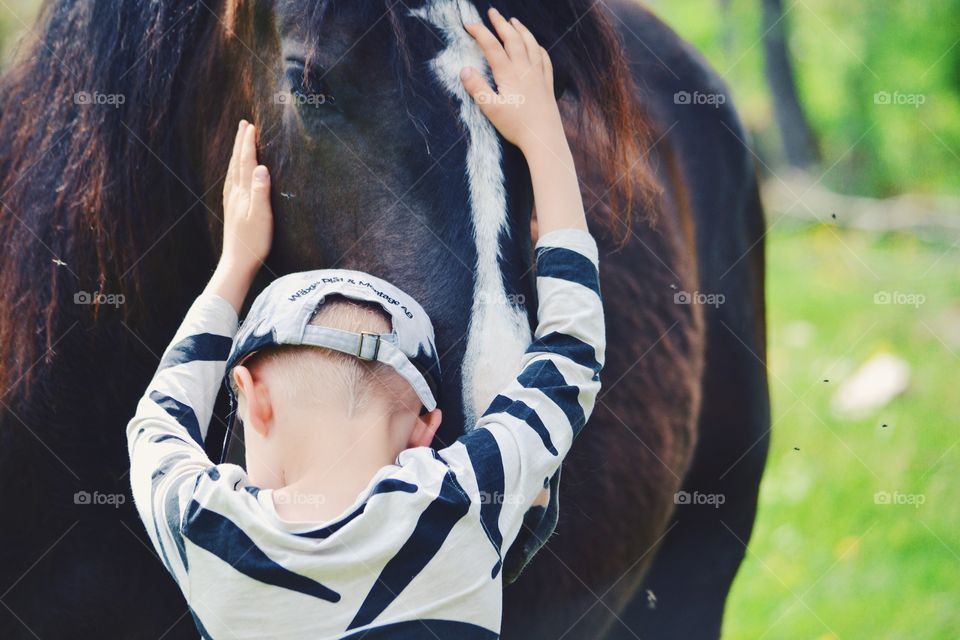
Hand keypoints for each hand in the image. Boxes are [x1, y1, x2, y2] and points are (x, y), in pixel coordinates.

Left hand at [221, 120, 272, 274]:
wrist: (237, 262)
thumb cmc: (254, 242)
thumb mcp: (261, 216)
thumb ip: (260, 191)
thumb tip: (261, 166)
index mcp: (242, 192)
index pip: (245, 162)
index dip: (248, 143)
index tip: (251, 126)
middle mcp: (234, 193)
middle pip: (236, 162)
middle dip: (240, 142)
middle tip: (244, 125)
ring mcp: (231, 201)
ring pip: (233, 170)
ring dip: (237, 153)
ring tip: (241, 141)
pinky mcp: (232, 209)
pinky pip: (232, 181)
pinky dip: (234, 169)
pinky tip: (236, 172)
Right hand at [461, 9, 563, 154]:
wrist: (544, 139)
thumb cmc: (517, 126)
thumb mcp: (491, 109)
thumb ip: (476, 88)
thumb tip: (464, 69)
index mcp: (509, 74)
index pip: (492, 46)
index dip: (480, 32)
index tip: (469, 24)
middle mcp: (525, 70)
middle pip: (513, 39)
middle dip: (501, 24)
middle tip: (493, 12)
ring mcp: (539, 76)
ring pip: (531, 45)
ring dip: (521, 30)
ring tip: (514, 21)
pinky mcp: (547, 85)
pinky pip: (544, 59)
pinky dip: (538, 48)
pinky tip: (536, 46)